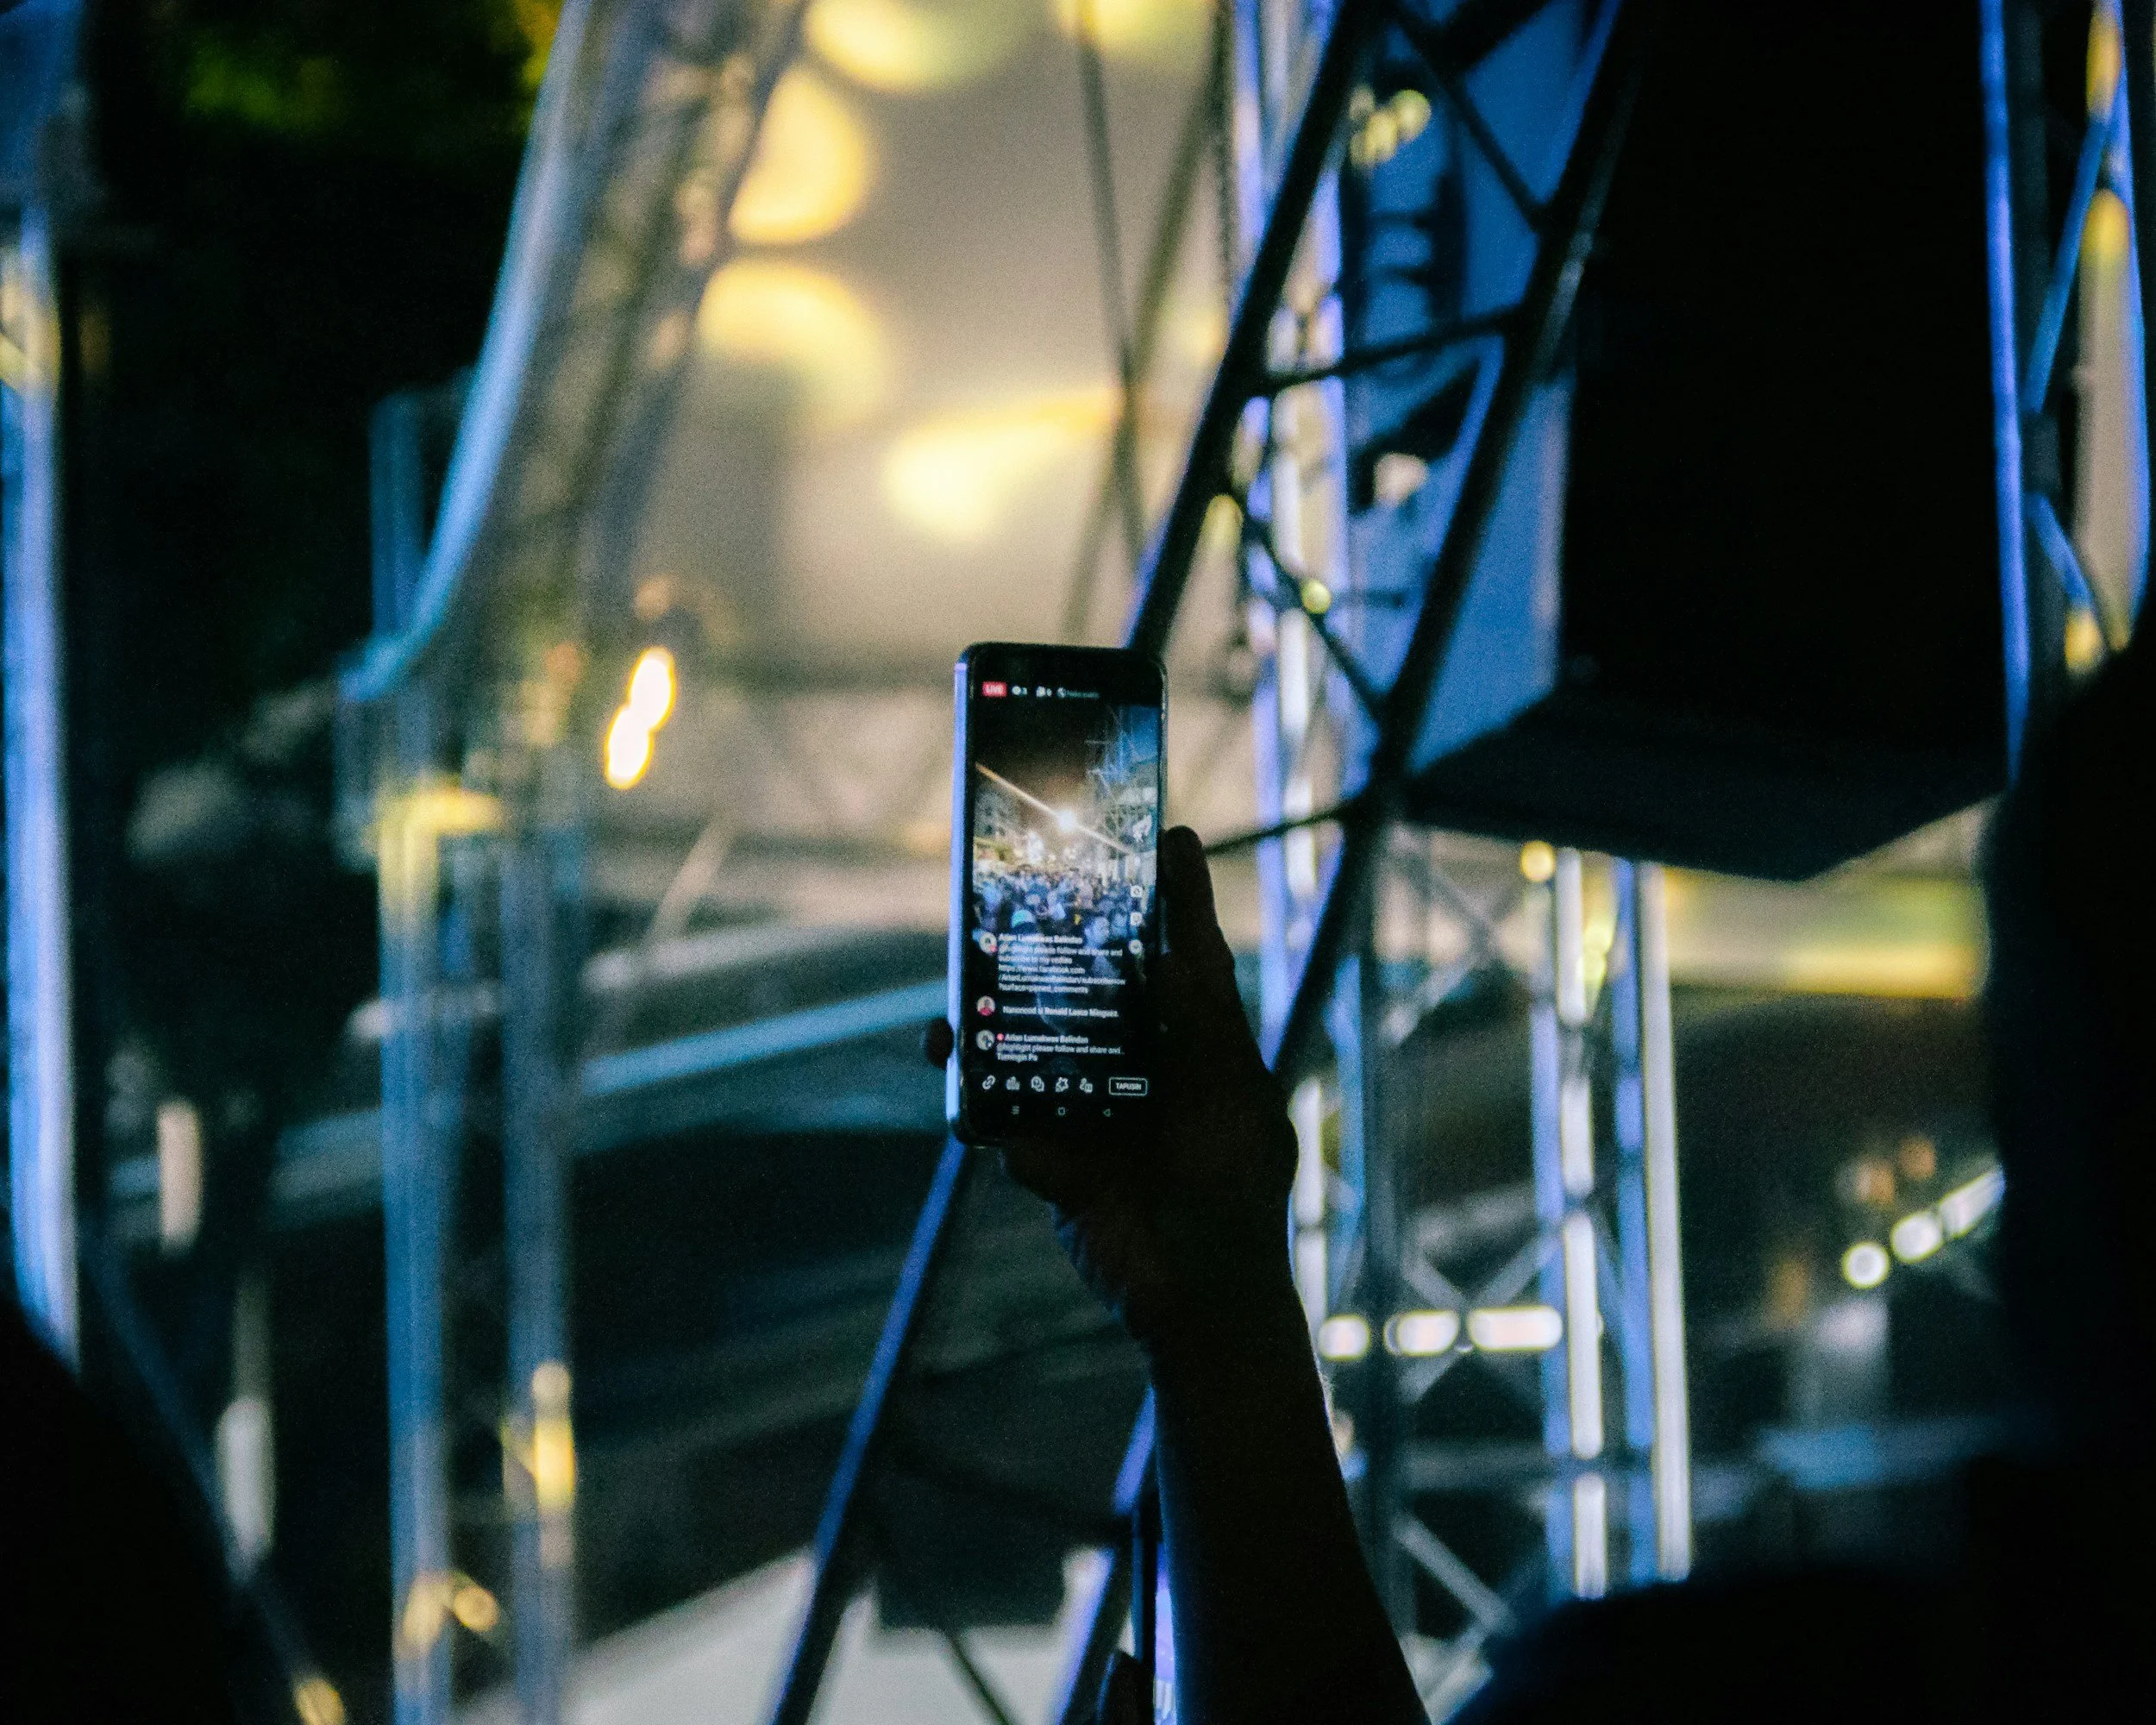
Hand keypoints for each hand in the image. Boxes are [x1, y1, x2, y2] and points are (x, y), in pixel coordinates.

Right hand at [934, 827, 1299, 1352]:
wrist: (1199, 1296)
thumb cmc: (1235, 1189)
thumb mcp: (1228, 1090)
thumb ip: (1201, 1017)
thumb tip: (1170, 945)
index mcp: (1196, 1043)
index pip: (1184, 953)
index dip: (1175, 894)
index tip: (1168, 830)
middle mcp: (1141, 1064)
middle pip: (1088, 986)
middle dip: (1045, 948)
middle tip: (1009, 901)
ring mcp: (1092, 1108)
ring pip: (1031, 1045)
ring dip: (986, 1022)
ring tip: (950, 1011)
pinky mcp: (1051, 1155)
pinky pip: (999, 1117)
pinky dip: (971, 1098)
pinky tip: (951, 1069)